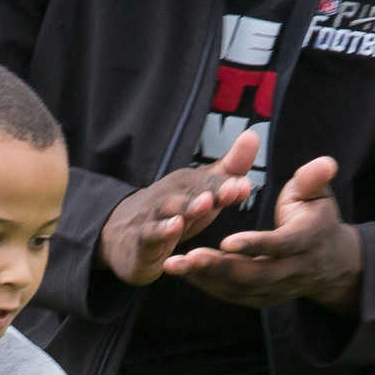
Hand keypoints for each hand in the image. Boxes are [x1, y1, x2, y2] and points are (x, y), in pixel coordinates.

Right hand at [99, 131, 259, 285]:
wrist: (121, 233)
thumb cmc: (174, 211)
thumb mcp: (204, 191)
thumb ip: (230, 168)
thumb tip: (253, 134)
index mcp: (188, 185)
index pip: (211, 182)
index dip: (227, 184)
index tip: (245, 185)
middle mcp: (171, 195)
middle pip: (193, 191)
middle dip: (213, 189)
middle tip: (233, 189)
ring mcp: (153, 216)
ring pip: (170, 209)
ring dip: (188, 206)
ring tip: (205, 203)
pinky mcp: (140, 241)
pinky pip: (151, 234)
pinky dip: (161, 231)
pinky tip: (174, 229)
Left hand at [160, 155, 363, 311]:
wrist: (332, 263)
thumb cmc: (317, 218)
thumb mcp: (318, 195)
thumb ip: (313, 179)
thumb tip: (325, 162)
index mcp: (307, 241)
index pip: (280, 245)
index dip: (255, 245)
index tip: (226, 241)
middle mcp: (293, 270)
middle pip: (255, 274)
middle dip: (220, 268)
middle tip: (187, 257)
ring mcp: (278, 288)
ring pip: (240, 288)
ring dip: (206, 278)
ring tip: (175, 264)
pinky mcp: (263, 298)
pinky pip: (233, 295)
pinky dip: (207, 285)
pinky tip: (183, 271)